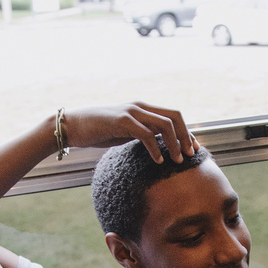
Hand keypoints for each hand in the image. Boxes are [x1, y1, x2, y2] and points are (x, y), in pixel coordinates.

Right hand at [61, 103, 196, 163]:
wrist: (73, 126)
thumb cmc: (98, 131)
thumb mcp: (125, 133)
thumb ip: (142, 134)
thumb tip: (158, 145)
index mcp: (143, 109)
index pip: (174, 116)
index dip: (187, 132)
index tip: (193, 149)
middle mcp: (140, 106)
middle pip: (175, 116)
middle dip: (186, 136)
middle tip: (190, 155)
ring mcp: (132, 112)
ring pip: (164, 124)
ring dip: (175, 143)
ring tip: (177, 160)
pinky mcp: (122, 120)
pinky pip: (146, 134)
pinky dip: (155, 148)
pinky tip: (158, 161)